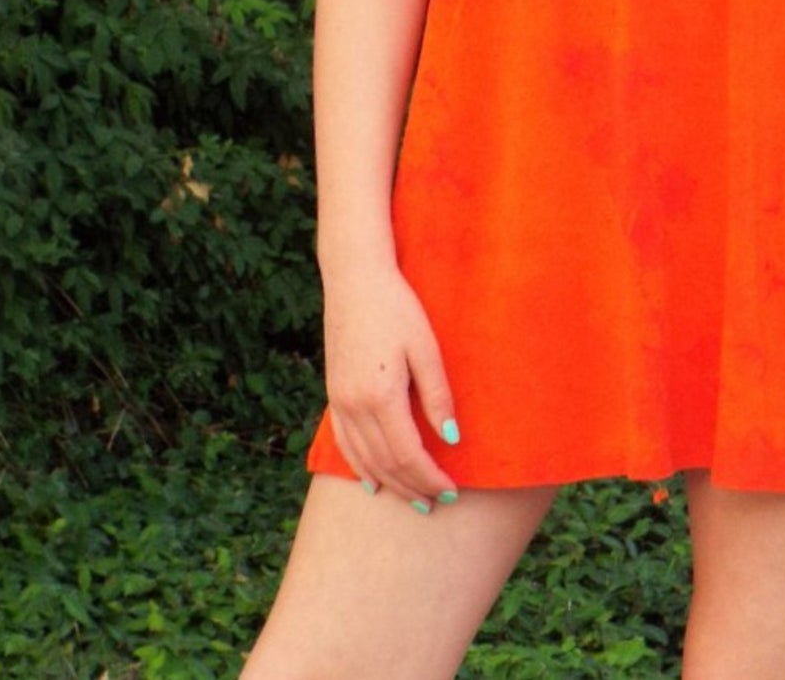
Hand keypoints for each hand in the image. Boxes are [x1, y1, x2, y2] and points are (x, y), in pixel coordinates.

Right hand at [322, 258, 460, 503]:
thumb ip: (437, 395)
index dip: (430, 478)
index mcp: (381, 396)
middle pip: (386, 464)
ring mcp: (339, 403)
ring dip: (391, 484)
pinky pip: (345, 445)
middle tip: (438, 503)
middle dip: (413, 487)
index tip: (451, 492)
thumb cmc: (397, 307)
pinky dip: (361, 468)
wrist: (355, 280)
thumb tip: (451, 439)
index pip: (408, 455)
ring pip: (364, 460)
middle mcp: (355, 406)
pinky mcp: (333, 395)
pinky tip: (372, 482)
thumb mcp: (425, 347)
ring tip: (414, 500)